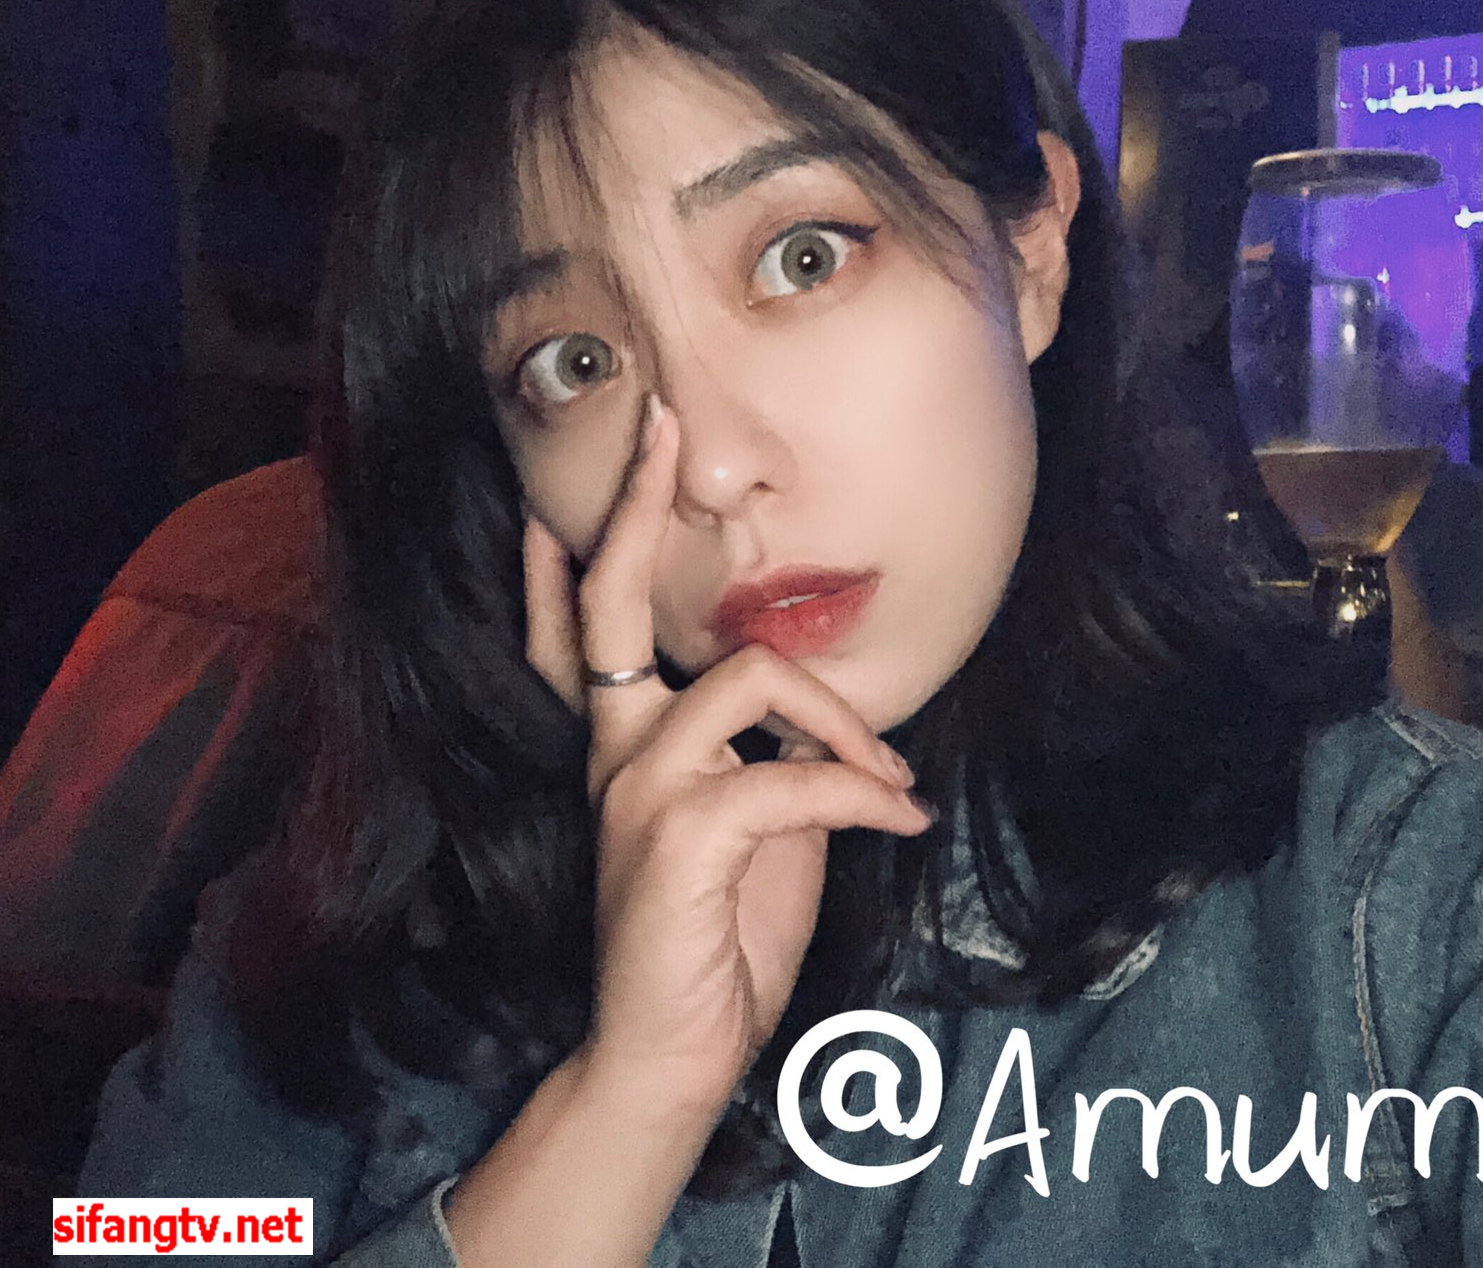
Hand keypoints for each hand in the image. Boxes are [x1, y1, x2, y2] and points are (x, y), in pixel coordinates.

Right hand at [520, 394, 932, 1118]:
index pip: (581, 624)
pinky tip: (901, 822)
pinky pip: (793, 779)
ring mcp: (638, 790)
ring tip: (893, 780)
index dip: (583, 539)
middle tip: (671, 425)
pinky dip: (863, 795)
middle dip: (636, 503)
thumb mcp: (751, 828)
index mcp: (624, 744)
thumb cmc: (715, 939)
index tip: (610, 448)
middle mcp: (614, 751)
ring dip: (846, 720)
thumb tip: (824, 714)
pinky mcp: (677, 838)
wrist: (672, 1056)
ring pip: (748, 677)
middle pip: (608, 600)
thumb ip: (767, 756)